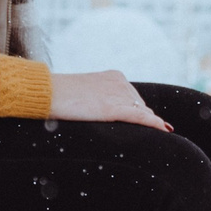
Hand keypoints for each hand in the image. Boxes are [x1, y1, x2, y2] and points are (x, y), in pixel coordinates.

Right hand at [47, 70, 173, 131]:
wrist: (46, 92)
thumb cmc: (57, 95)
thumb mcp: (83, 93)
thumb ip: (98, 99)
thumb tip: (101, 111)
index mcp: (113, 76)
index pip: (133, 97)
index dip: (137, 112)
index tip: (145, 122)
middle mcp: (120, 83)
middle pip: (140, 106)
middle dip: (144, 119)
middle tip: (155, 131)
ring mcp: (117, 95)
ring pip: (142, 113)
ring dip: (150, 124)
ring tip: (162, 133)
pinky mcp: (113, 108)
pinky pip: (140, 117)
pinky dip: (154, 124)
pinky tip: (165, 130)